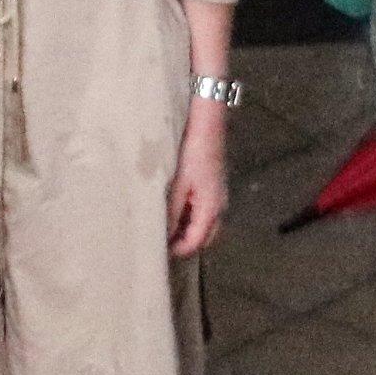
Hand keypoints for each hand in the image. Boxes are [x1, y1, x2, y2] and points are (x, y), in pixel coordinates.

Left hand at [168, 101, 229, 257]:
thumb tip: (162, 236)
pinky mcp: (213, 186)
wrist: (207, 124)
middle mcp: (219, 206)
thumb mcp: (177, 184)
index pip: (195, 242)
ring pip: (204, 225)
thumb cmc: (193, 151)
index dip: (176, 250)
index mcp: (211, 208)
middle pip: (203, 238)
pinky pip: (202, 211)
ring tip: (163, 226)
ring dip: (186, 230)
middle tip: (160, 241)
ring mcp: (217, 196)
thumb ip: (170, 212)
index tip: (156, 250)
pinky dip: (189, 217)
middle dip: (183, 243)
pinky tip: (173, 208)